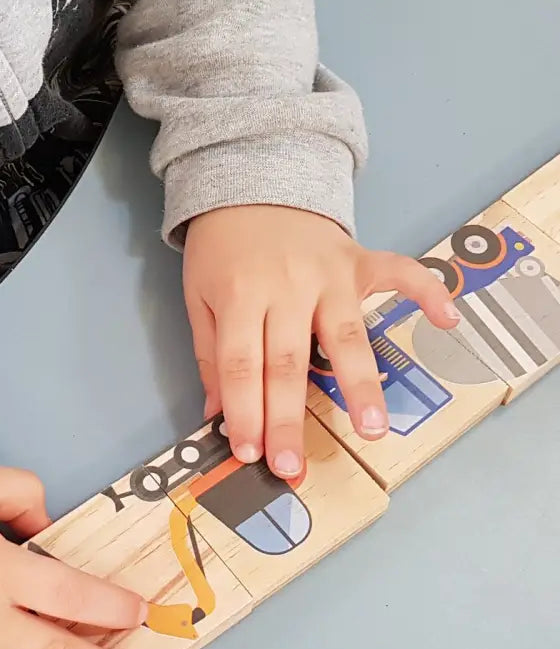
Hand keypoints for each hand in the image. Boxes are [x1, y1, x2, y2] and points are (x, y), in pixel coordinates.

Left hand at [182, 205, 460, 475]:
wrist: (250, 182)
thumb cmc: (221, 249)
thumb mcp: (199, 297)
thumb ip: (211, 355)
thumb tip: (219, 413)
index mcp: (239, 297)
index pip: (241, 365)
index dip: (245, 412)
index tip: (249, 453)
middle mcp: (287, 287)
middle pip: (288, 363)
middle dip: (288, 419)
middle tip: (293, 466)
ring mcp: (329, 273)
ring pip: (346, 335)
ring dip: (360, 384)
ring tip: (372, 429)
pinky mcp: (359, 259)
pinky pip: (400, 273)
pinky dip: (428, 293)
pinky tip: (449, 320)